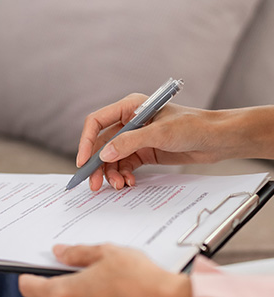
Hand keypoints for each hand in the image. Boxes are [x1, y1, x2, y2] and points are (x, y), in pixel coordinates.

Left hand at [19, 244, 193, 296]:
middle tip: (94, 274)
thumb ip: (77, 254)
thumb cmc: (142, 279)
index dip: (29, 278)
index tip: (30, 274)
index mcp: (65, 295)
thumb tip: (61, 252)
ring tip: (113, 288)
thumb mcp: (106, 253)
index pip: (30, 288)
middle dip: (72, 287)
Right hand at [77, 93, 225, 190]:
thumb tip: (104, 154)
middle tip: (94, 184)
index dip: (86, 142)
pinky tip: (129, 183)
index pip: (97, 123)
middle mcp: (129, 122)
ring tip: (119, 186)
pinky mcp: (143, 152)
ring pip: (111, 158)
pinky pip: (124, 165)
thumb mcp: (160, 133)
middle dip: (97, 165)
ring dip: (111, 173)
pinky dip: (123, 175)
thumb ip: (129, 142)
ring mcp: (135, 138)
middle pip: (101, 144)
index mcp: (129, 107)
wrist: (218, 140)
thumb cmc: (194, 126)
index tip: (83, 162)